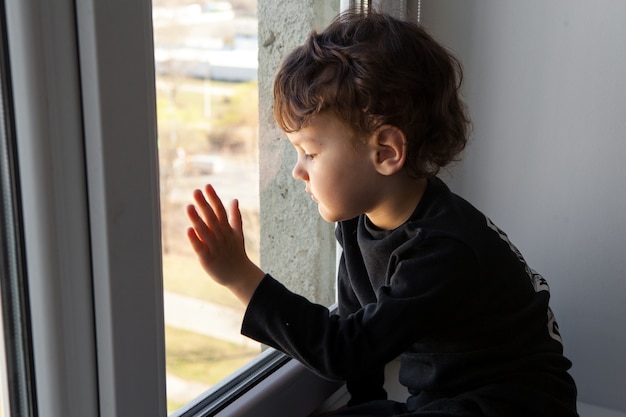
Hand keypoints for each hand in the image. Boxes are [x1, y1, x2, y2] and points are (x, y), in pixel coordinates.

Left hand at [186, 184, 264, 304]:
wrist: (239, 275)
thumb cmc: (236, 253)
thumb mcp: (237, 233)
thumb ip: (235, 216)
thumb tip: (235, 199)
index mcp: (227, 230)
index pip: (220, 211)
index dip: (213, 199)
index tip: (207, 186)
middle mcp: (221, 237)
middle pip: (212, 218)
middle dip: (204, 205)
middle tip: (196, 192)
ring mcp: (215, 247)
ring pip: (205, 231)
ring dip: (197, 219)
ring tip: (189, 207)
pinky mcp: (208, 259)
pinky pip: (201, 248)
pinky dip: (195, 240)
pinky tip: (189, 230)